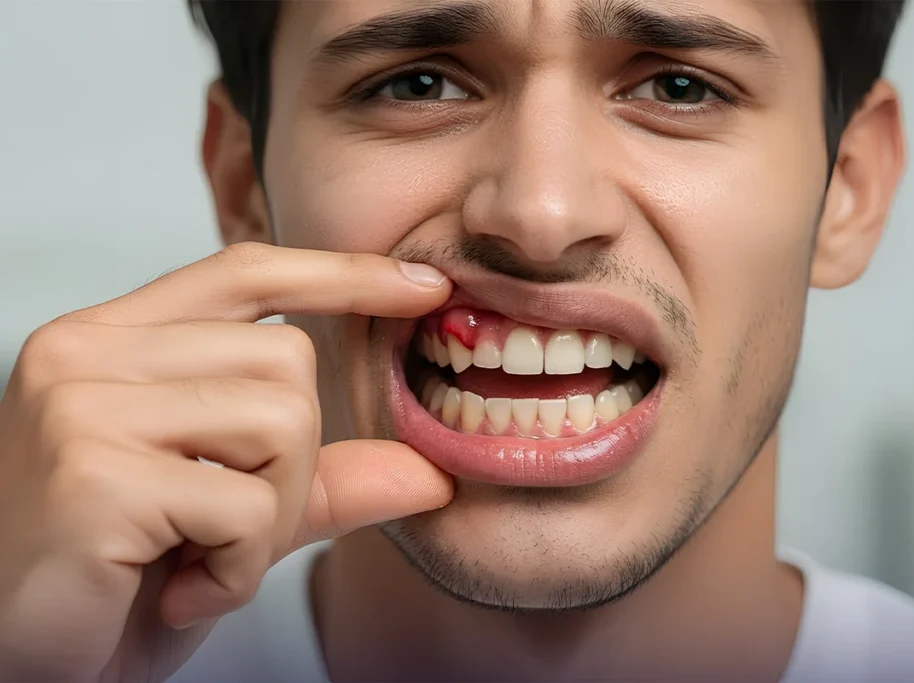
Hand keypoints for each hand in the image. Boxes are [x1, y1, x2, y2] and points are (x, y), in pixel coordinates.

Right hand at [0, 243, 453, 682]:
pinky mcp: (94, 472)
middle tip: (223, 531)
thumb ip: (321, 482)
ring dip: (267, 521)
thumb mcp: (227, 518)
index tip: (424, 287)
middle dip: (292, 466)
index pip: (244, 272)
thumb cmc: (107, 582)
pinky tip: (181, 592)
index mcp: (110, 341)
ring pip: (282, 423)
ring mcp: (82, 405)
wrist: (7, 662)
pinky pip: (247, 505)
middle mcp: (84, 352)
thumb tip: (430, 472)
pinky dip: (239, 569)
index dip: (342, 274)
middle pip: (288, 359)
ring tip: (197, 560)